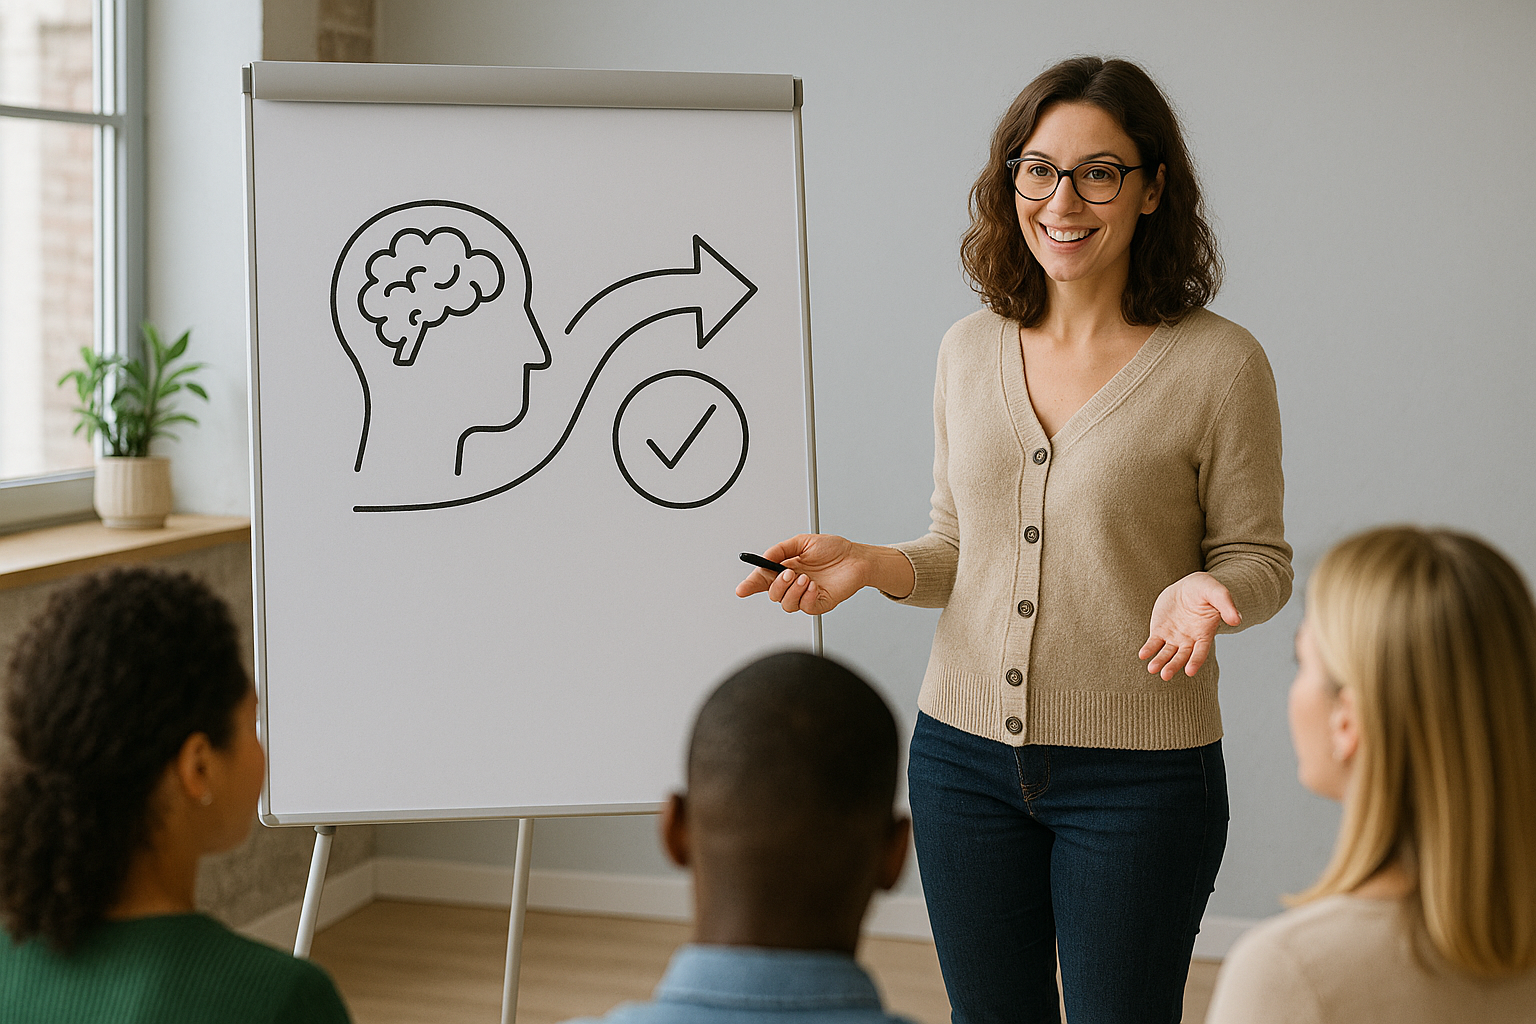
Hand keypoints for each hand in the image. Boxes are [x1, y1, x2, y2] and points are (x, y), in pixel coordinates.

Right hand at [734, 534, 870, 615]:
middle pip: (773, 595)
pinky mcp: (819, 603)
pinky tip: (814, 586)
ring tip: (805, 578)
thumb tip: (764, 559)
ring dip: (792, 591)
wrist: (856, 557)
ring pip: (786, 604)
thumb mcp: (802, 542)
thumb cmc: (833, 550)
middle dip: (777, 585)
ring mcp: (806, 595)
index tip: (742, 589)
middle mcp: (794, 584)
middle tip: (788, 573)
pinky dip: (806, 597)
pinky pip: (805, 608)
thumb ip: (781, 550)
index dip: (750, 585)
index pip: (763, 580)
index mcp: (786, 569)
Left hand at [1138, 572, 1240, 680]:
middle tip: (1165, 675)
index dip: (1195, 661)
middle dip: (1173, 666)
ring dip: (1159, 661)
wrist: (1188, 587)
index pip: (1200, 651)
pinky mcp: (1160, 631)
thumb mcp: (1218, 593)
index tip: (1189, 672)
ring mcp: (1174, 637)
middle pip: (1181, 657)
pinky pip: (1153, 643)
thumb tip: (1237, 620)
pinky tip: (1142, 655)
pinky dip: (1148, 649)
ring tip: (1152, 668)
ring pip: (1166, 653)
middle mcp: (1189, 640)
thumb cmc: (1206, 590)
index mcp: (1204, 634)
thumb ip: (1226, 606)